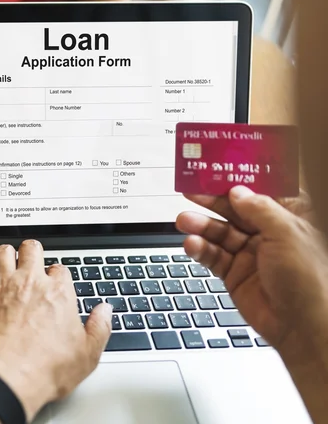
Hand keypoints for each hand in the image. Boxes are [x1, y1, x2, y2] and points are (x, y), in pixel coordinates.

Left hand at [0, 240, 111, 420]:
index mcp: (58, 292)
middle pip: (31, 249)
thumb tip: (106, 311)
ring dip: (5, 256)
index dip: (57, 275)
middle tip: (30, 262)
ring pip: (2, 252)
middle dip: (32, 253)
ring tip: (6, 263)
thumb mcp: (87, 353)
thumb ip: (99, 327)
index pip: (60, 268)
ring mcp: (3, 287)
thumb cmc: (46, 368)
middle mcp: (30, 282)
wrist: (7, 376)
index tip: (55, 285)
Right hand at [176, 186, 327, 356]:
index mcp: (291, 217)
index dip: (242, 177)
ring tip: (184, 220)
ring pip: (220, 232)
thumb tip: (238, 192)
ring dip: (201, 224)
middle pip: (236, 209)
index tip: (220, 167)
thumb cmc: (311, 280)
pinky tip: (192, 244)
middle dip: (213, 200)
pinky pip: (213, 256)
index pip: (264, 189)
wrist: (302, 328)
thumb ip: (259, 209)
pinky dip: (200, 249)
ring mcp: (251, 253)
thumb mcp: (287, 233)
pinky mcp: (236, 273)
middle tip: (191, 191)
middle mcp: (270, 233)